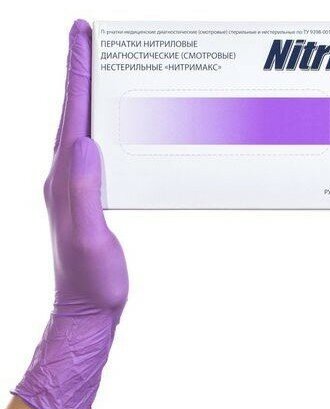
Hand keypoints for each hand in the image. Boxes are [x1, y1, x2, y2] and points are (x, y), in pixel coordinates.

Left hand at [13, 20, 127, 408]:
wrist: (87, 306)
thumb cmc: (88, 277)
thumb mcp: (86, 235)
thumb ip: (82, 190)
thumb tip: (85, 143)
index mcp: (64, 177)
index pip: (71, 114)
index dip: (77, 72)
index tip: (82, 35)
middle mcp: (66, 175)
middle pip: (75, 112)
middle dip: (82, 72)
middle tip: (93, 40)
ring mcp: (79, 186)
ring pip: (87, 129)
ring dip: (94, 97)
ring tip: (106, 72)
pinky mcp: (93, 197)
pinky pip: (101, 152)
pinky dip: (108, 127)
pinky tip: (119, 126)